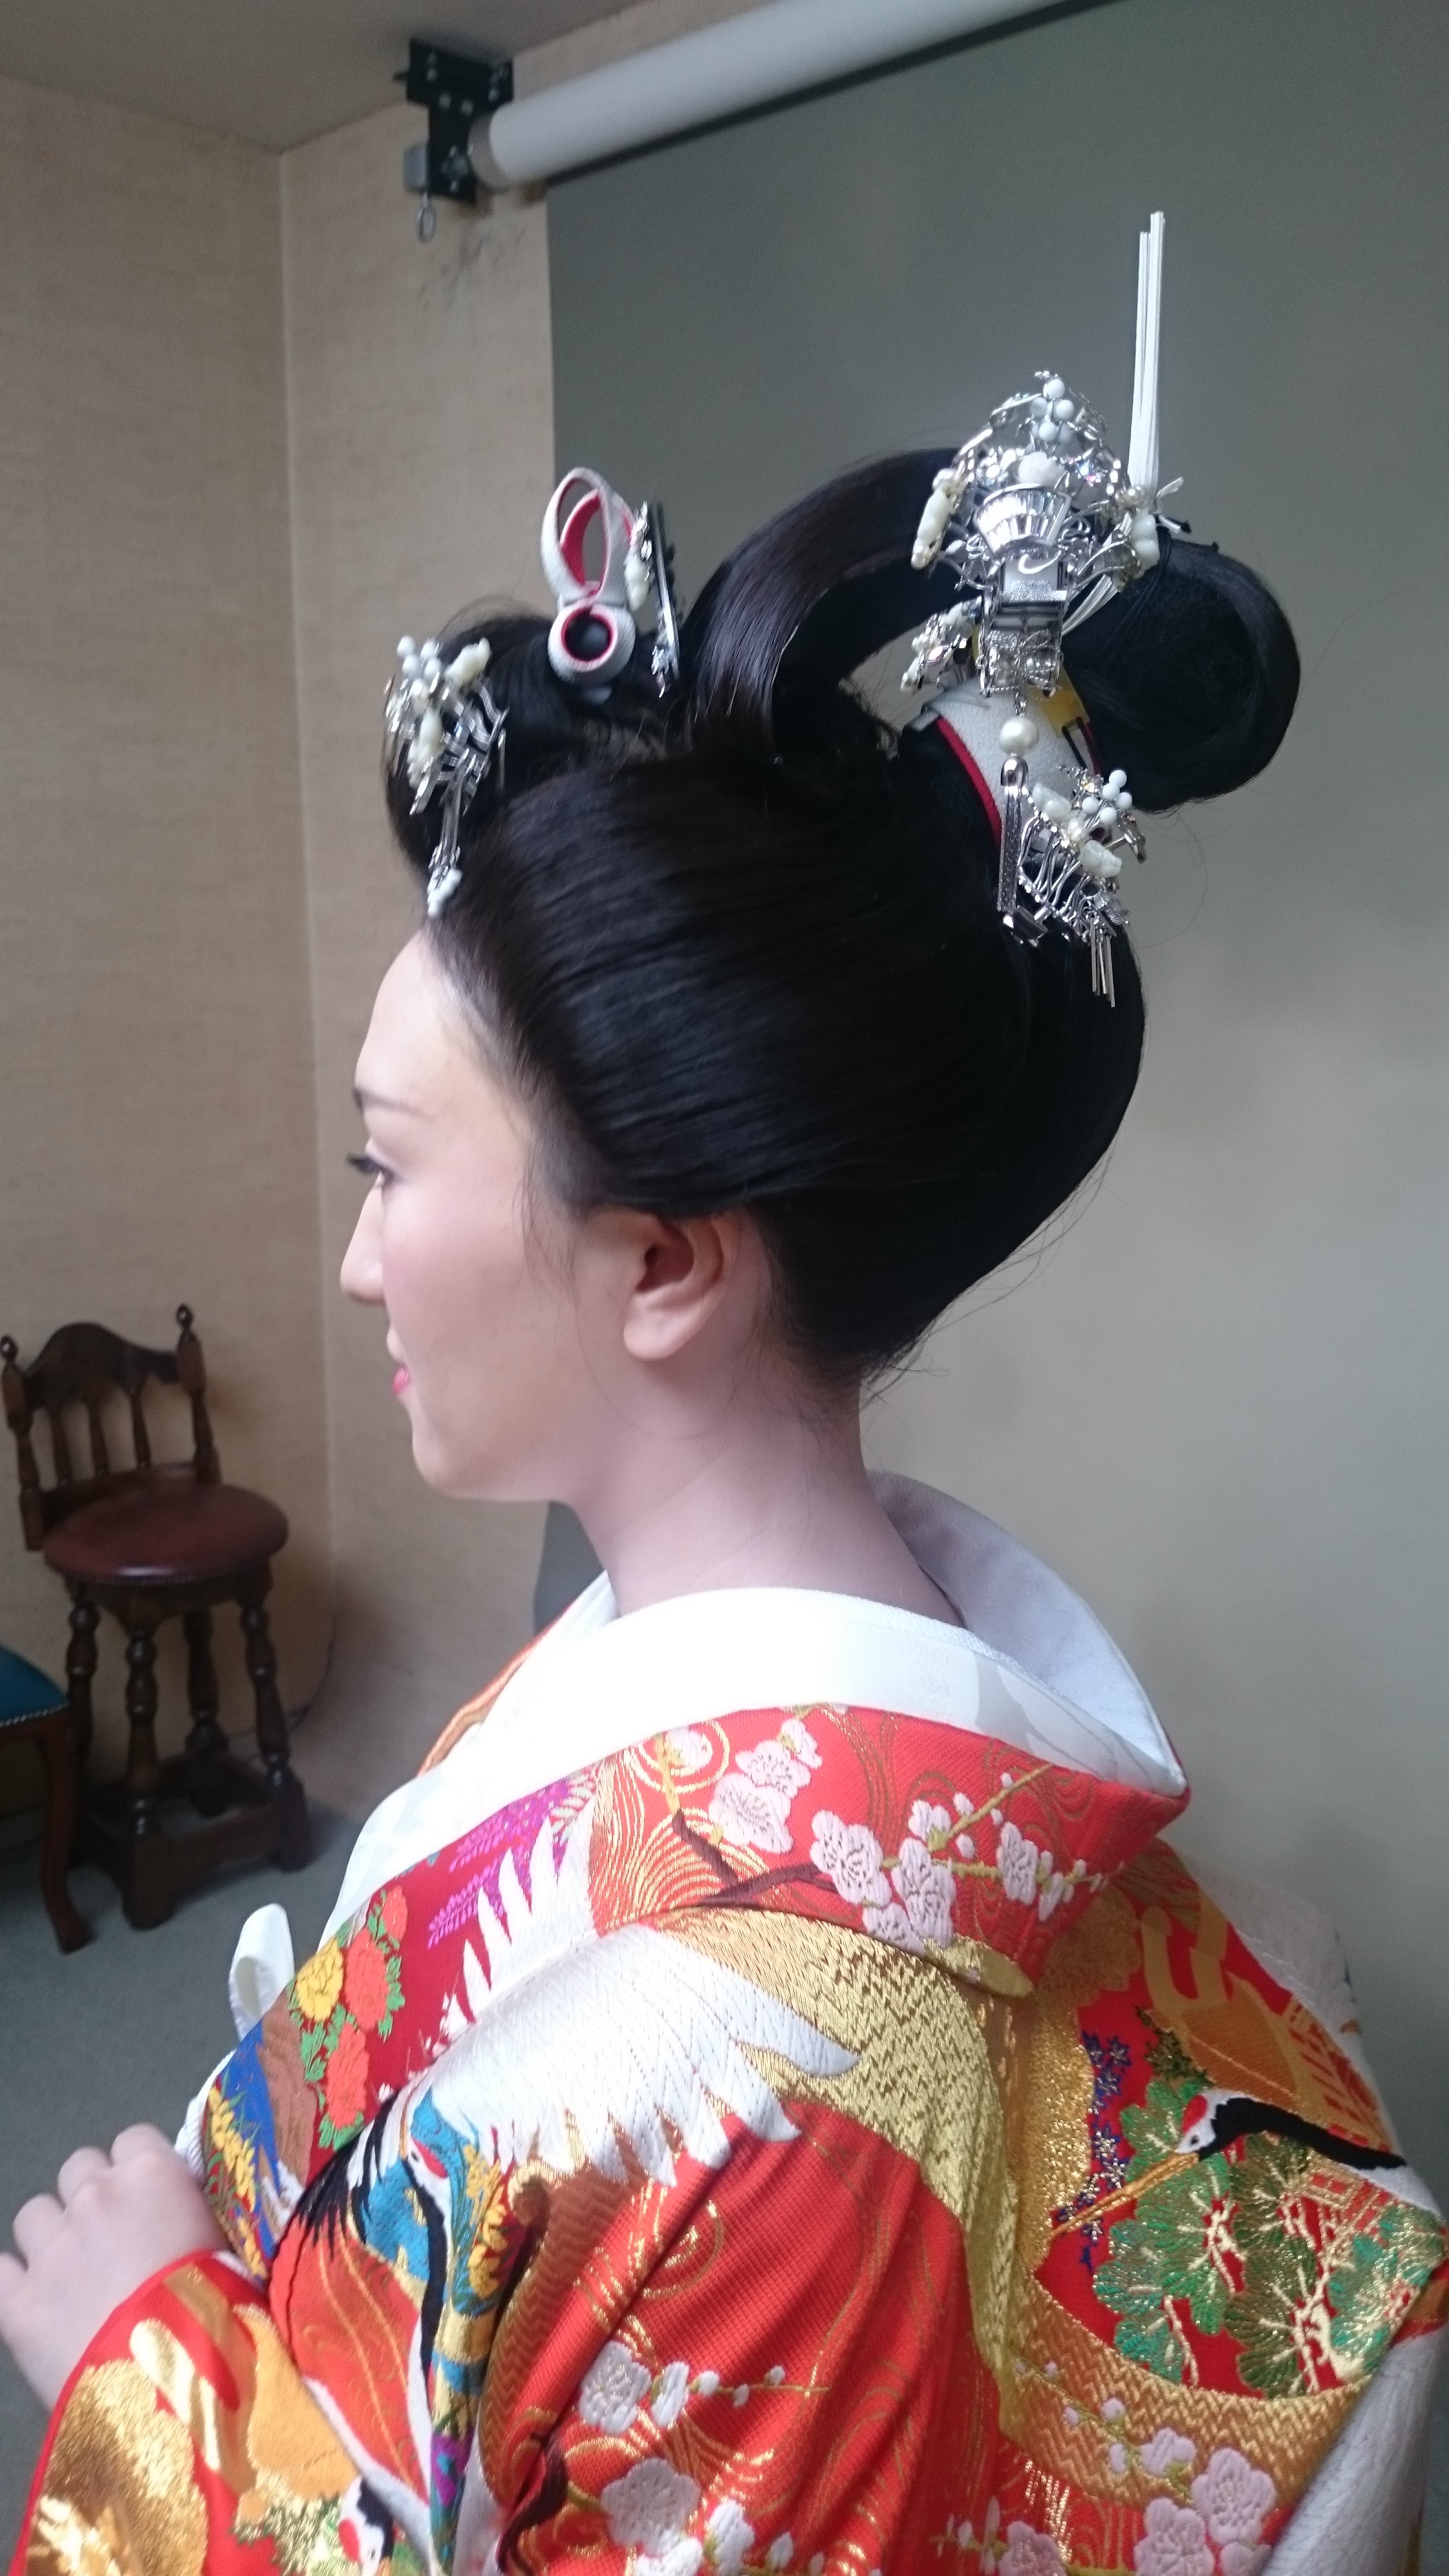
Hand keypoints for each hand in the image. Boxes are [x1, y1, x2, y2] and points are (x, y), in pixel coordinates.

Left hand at [0, 2125, 226, 2406]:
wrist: (177, 2385)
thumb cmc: (224, 2312)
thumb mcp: (231, 2247)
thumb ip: (198, 2217)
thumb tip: (191, 2215)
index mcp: (153, 2173)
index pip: (134, 2139)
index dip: (140, 2171)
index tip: (152, 2204)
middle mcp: (95, 2195)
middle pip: (78, 2168)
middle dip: (92, 2199)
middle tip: (114, 2243)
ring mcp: (50, 2247)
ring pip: (34, 2215)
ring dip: (53, 2238)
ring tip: (75, 2279)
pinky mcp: (16, 2302)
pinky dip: (16, 2284)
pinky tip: (37, 2306)